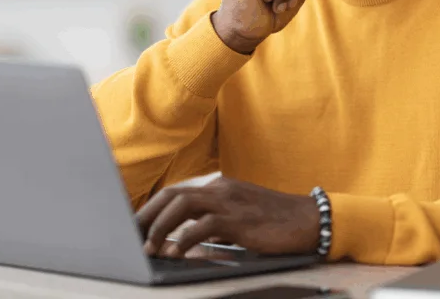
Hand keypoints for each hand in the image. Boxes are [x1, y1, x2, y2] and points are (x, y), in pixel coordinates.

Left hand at [137, 177, 320, 257]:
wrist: (309, 219)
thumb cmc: (275, 222)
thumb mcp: (239, 217)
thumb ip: (213, 222)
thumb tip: (184, 239)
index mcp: (218, 186)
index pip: (176, 193)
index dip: (151, 208)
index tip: (135, 224)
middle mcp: (219, 189)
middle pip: (171, 195)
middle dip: (147, 215)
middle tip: (130, 235)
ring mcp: (229, 202)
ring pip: (181, 206)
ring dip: (160, 227)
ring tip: (148, 247)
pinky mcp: (238, 219)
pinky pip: (204, 226)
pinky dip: (185, 239)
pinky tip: (176, 253)